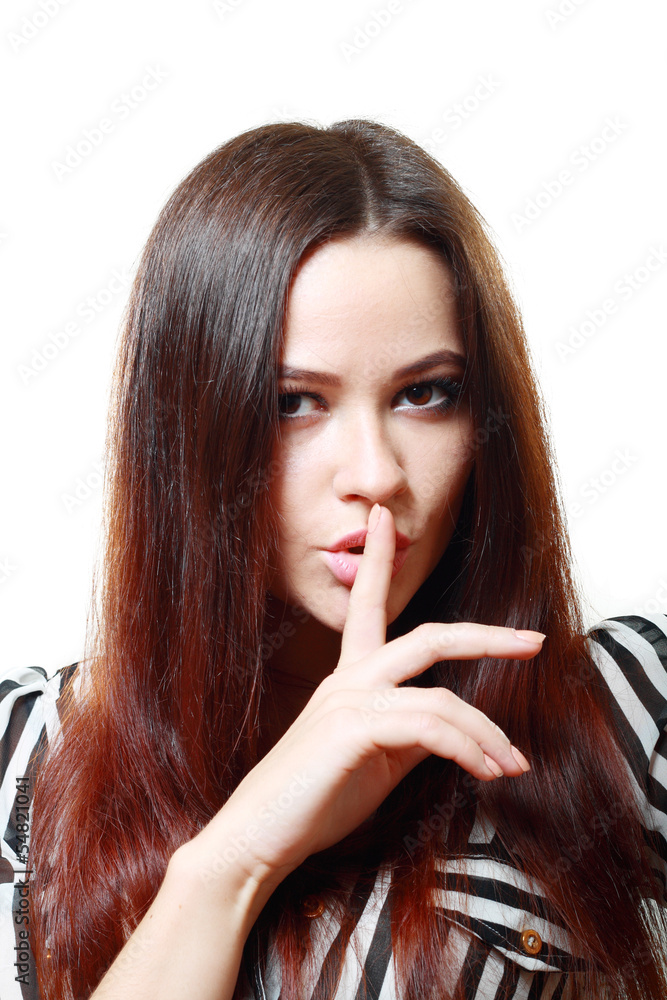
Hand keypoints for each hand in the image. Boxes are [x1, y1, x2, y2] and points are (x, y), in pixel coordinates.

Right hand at [187, 504, 541, 892]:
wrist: (257, 841)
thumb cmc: (313, 800)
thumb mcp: (375, 759)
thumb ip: (411, 733)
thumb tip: (453, 726)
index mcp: (350, 678)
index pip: (369, 605)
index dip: (380, 558)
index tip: (386, 518)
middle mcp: (349, 679)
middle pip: (429, 636)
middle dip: (487, 636)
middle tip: (535, 640)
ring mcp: (348, 701)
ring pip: (441, 696)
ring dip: (488, 733)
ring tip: (512, 764)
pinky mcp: (351, 729)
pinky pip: (429, 727)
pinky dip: (468, 750)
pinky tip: (486, 773)